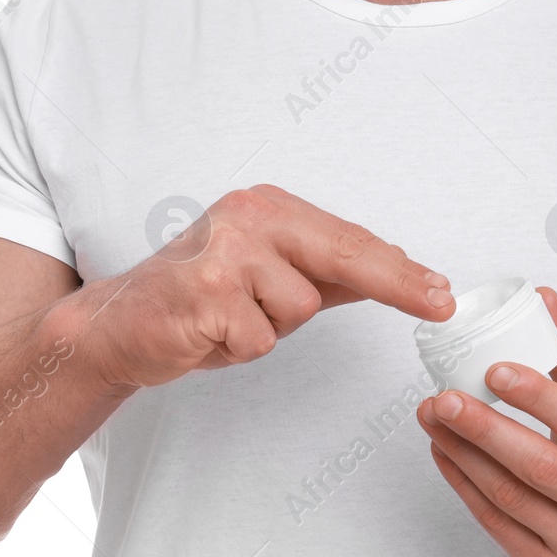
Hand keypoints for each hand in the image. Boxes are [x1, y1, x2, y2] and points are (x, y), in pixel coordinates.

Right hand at [74, 184, 453, 390]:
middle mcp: (247, 217)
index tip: (439, 290)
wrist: (116, 324)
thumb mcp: (262, 274)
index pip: (347, 238)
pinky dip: (238, 350)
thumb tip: (393, 268)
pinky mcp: (207, 293)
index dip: (398, 268)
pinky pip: (260, 339)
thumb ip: (322, 271)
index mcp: (265, 206)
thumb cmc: (195, 299)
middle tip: (440, 303)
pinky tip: (206, 335)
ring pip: (298, 310)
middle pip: (342, 256)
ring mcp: (226, 252)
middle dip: (396, 283)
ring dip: (269, 331)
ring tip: (229, 323)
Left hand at [417, 286, 556, 556]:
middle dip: (485, 428)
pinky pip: (494, 522)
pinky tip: (443, 449)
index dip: (540, 397)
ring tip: (432, 414)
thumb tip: (540, 297)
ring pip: (509, 495)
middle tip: (443, 396)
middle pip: (541, 466)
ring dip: (462, 452)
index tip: (495, 369)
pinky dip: (462, 482)